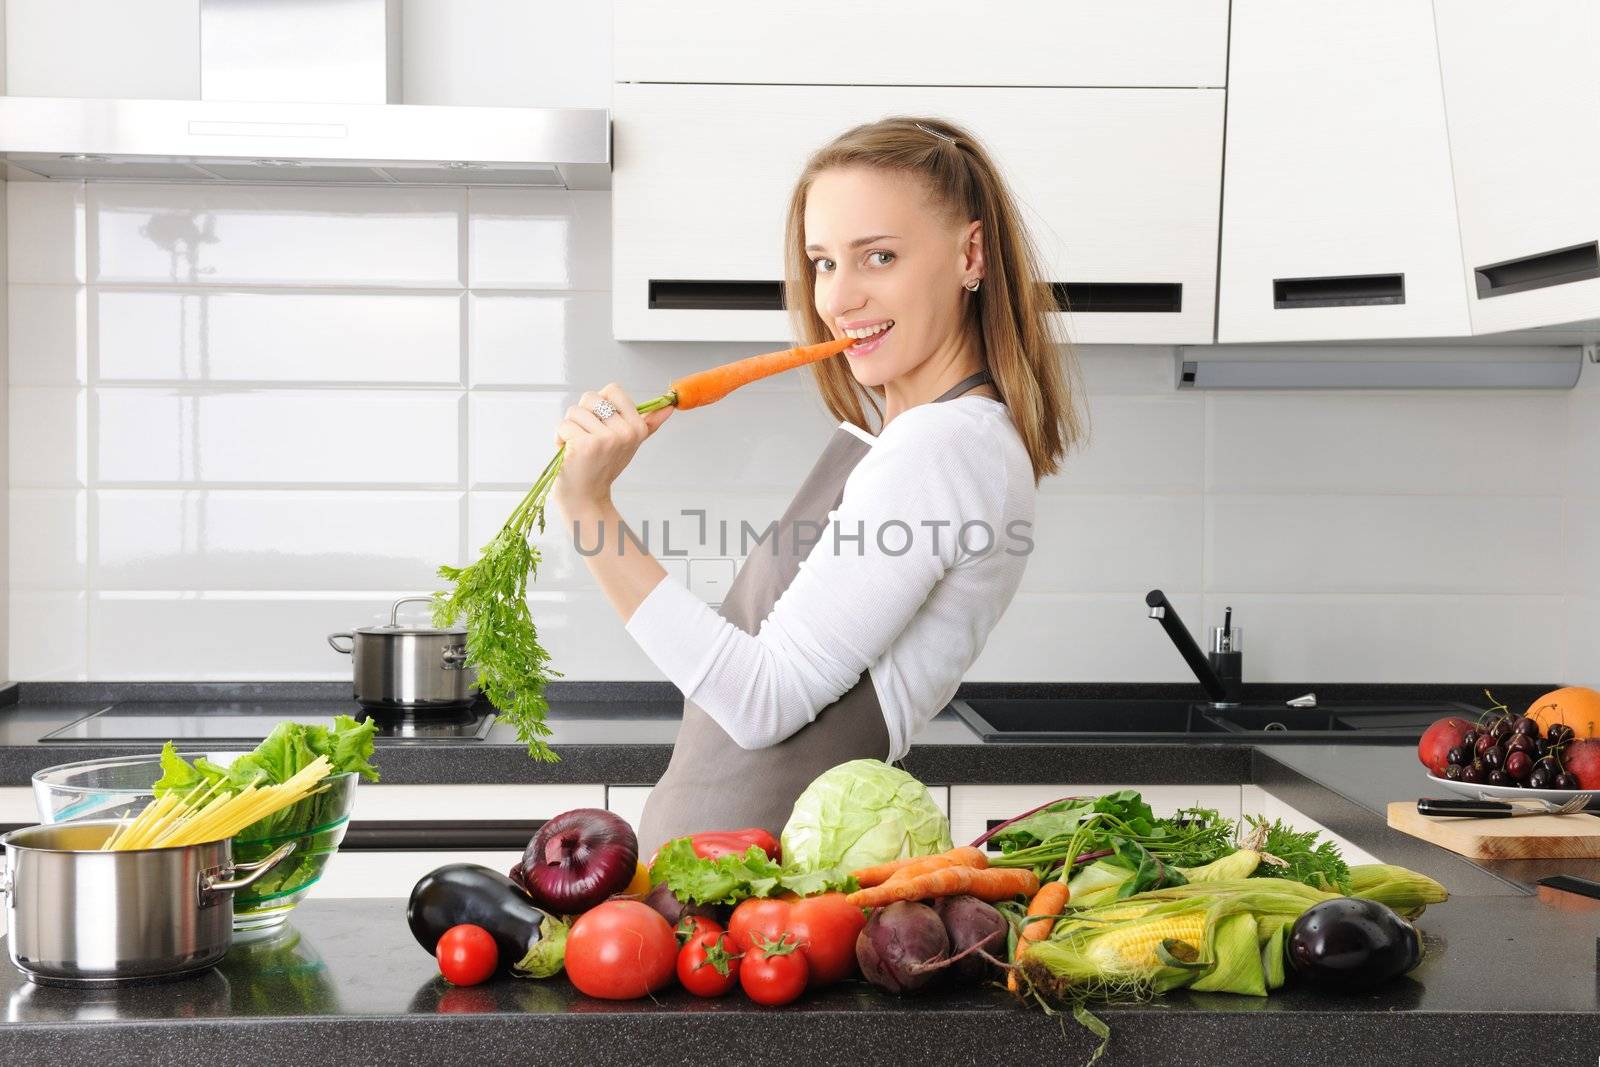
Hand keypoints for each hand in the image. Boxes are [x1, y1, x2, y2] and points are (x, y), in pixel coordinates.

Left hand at [551, 383, 672, 515]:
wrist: (586, 496)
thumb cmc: (603, 467)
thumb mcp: (631, 443)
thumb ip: (649, 423)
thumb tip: (669, 406)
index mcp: (638, 428)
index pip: (613, 389)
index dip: (599, 404)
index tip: (599, 423)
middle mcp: (626, 432)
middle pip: (590, 397)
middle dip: (580, 415)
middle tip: (586, 437)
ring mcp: (607, 439)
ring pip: (574, 411)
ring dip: (569, 428)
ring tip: (576, 447)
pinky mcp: (586, 445)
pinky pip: (563, 425)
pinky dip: (559, 438)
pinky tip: (568, 452)